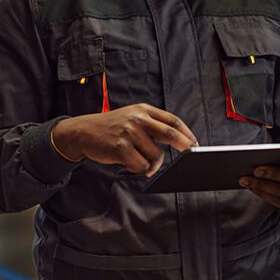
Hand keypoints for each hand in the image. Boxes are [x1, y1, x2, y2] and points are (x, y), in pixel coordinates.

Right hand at [51, 103, 197, 175]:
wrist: (84, 131)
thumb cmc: (112, 127)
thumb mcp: (132, 117)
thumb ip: (152, 125)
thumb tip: (178, 141)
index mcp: (143, 110)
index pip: (172, 120)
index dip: (187, 133)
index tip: (195, 144)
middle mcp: (137, 119)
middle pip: (170, 134)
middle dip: (184, 145)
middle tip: (191, 154)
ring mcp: (129, 133)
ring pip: (156, 155)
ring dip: (153, 164)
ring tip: (140, 161)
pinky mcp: (120, 148)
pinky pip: (141, 165)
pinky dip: (141, 169)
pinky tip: (131, 164)